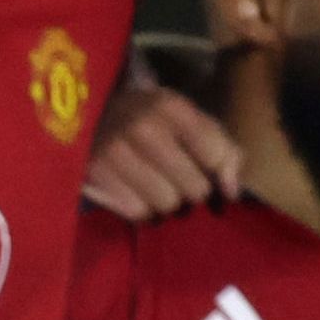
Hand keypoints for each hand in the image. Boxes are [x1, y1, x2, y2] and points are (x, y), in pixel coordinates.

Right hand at [80, 76, 242, 218]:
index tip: (206, 170)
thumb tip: (231, 193)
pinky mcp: (94, 174)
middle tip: (178, 180)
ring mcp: (115, 151)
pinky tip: (135, 192)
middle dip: (191, 190)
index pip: (214, 155)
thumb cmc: (149, 119)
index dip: (216, 170)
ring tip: (156, 187)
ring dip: (165, 202)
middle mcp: (143, 126)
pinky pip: (137, 213)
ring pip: (166, 204)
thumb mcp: (188, 119)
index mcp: (171, 106)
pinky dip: (141, 209)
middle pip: (193, 188)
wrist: (88, 114)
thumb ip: (222, 150)